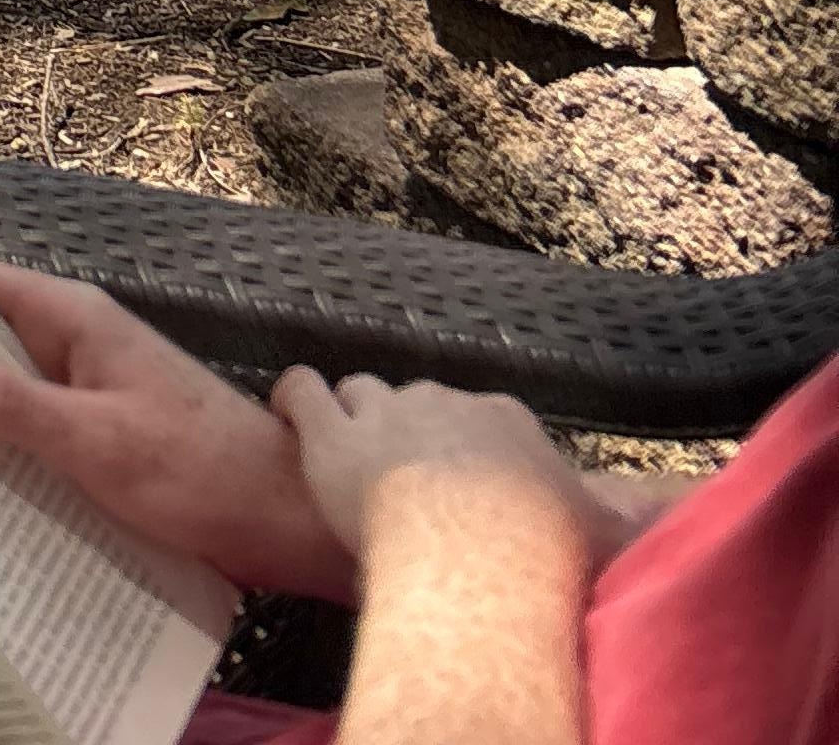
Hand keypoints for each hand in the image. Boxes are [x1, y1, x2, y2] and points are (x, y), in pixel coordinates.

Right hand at [0, 264, 355, 602]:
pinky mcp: (106, 443)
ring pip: (9, 397)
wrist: (288, 522)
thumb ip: (5, 405)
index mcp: (74, 320)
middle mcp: (79, 345)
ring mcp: (93, 395)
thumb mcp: (92, 440)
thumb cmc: (196, 470)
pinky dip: (3, 457)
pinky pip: (37, 438)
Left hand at [270, 369, 603, 567]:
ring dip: (354, 415)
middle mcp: (443, 400)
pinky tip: (286, 408)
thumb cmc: (542, 553)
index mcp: (504, 419)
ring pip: (360, 391)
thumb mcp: (600, 534)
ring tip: (349, 448)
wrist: (478, 556)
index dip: (469, 446)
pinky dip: (292, 397)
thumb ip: (625, 526)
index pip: (482, 416)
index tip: (467, 482)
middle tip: (408, 483)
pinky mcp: (331, 436)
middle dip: (411, 434)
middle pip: (419, 400)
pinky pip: (301, 391)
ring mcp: (384, 412)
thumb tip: (661, 529)